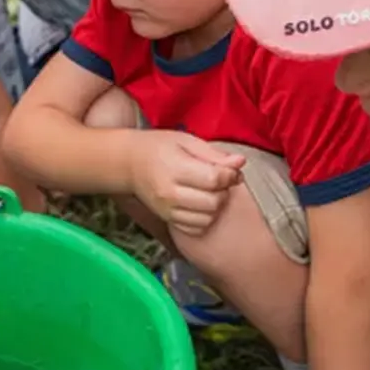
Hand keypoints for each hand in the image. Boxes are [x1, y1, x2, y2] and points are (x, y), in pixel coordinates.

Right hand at [128, 130, 244, 236]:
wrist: (128, 163)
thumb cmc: (158, 147)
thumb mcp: (186, 141)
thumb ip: (214, 154)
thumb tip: (240, 162)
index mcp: (175, 169)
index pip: (214, 179)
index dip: (230, 175)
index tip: (233, 169)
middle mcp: (170, 193)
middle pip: (213, 202)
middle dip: (224, 191)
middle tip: (221, 180)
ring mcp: (168, 210)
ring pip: (207, 218)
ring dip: (216, 206)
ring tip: (210, 192)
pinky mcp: (167, 220)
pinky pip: (196, 228)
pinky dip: (205, 218)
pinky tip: (201, 204)